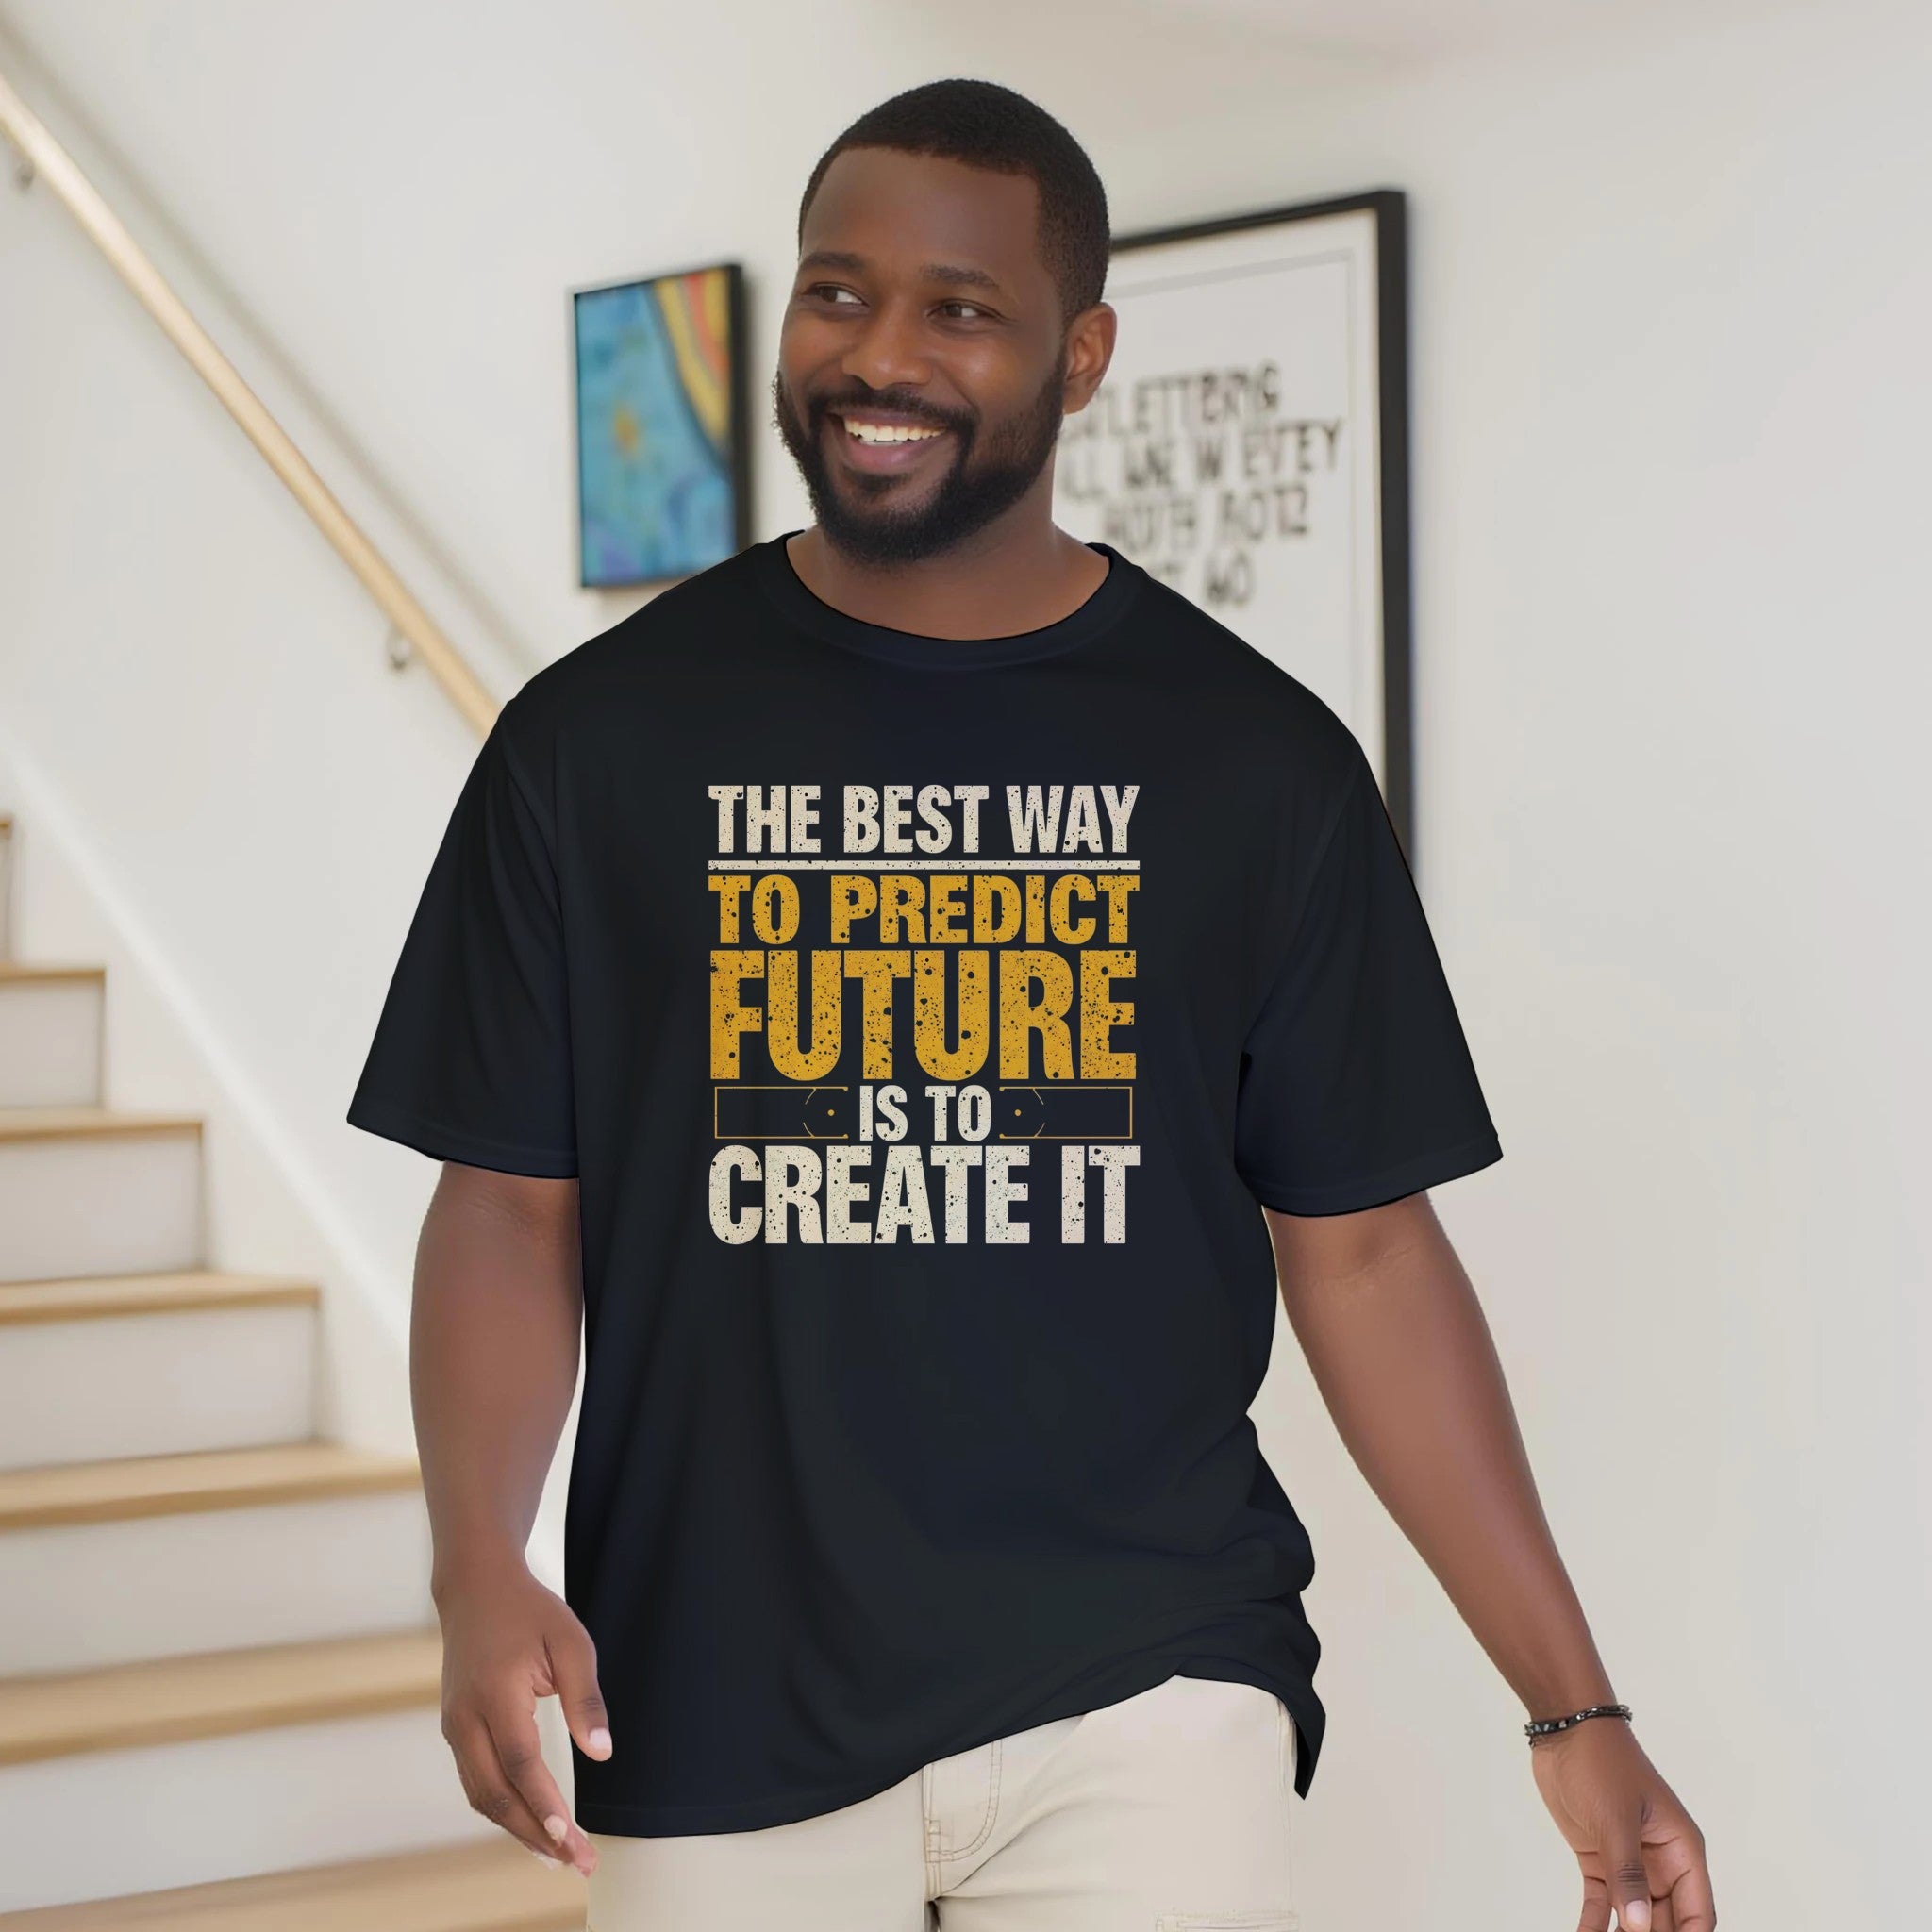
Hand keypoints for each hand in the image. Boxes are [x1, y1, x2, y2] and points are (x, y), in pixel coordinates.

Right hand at [433, 1554, 611, 1875]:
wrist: (476, 1588)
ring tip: (559, 1856)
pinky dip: (503, 1810)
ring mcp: (454, 1726)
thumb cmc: (530, 1612)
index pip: (521, 1763)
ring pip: (482, 1795)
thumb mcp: (571, 1642)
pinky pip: (477, 1782)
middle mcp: (465, 1718)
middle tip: (577, 1862)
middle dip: (536, 1834)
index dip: (544, 1805)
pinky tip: (531, 1824)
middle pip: (497, 1793)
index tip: (569, 1838)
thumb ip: (585, 1699)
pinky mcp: (455, 1730)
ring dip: (519, 1830)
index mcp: (495, 1694)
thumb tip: (601, 1753)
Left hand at [1530, 1718, 1713, 1931]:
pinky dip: (1593, 1926)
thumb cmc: (1601, 1761)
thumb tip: (1638, 1927)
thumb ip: (1626, 1874)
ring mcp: (1629, 1863)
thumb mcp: (1616, 1818)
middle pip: (1667, 1922)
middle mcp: (1661, 1862)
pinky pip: (1601, 1904)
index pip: (1697, 1915)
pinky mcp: (1598, 1860)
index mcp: (1681, 1850)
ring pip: (1634, 1918)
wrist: (1564, 1729)